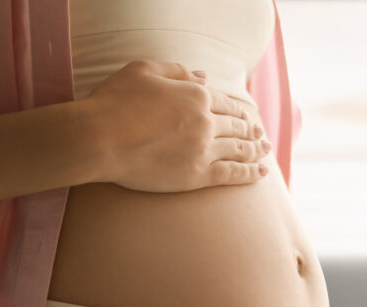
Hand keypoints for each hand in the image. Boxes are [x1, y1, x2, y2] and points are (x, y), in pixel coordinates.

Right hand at [86, 59, 271, 191]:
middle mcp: (206, 121)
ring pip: (239, 150)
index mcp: (196, 95)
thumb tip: (203, 76)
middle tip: (261, 134)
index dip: (237, 110)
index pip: (225, 103)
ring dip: (256, 150)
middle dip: (251, 130)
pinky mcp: (198, 175)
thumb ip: (176, 71)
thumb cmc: (114, 101)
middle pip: (236, 127)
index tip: (246, 116)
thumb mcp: (143, 70)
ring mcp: (204, 150)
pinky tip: (262, 173)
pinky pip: (233, 174)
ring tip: (266, 151)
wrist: (100, 138)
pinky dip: (251, 173)